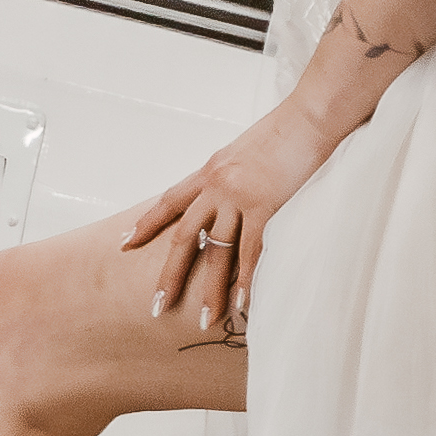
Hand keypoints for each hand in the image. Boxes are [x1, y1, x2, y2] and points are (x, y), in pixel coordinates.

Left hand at [118, 105, 328, 338]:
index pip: (169, 202)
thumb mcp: (242, 151)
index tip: (125, 244)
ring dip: (209, 289)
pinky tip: (241, 304)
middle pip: (185, 237)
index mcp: (209, 171)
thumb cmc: (285, 131)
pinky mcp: (268, 206)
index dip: (146, 224)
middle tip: (156, 305)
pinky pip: (252, 252)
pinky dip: (247, 281)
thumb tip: (225, 196)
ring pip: (217, 252)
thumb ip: (229, 175)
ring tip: (203, 320)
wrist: (310, 116)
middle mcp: (217, 186)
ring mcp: (241, 197)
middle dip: (170, 274)